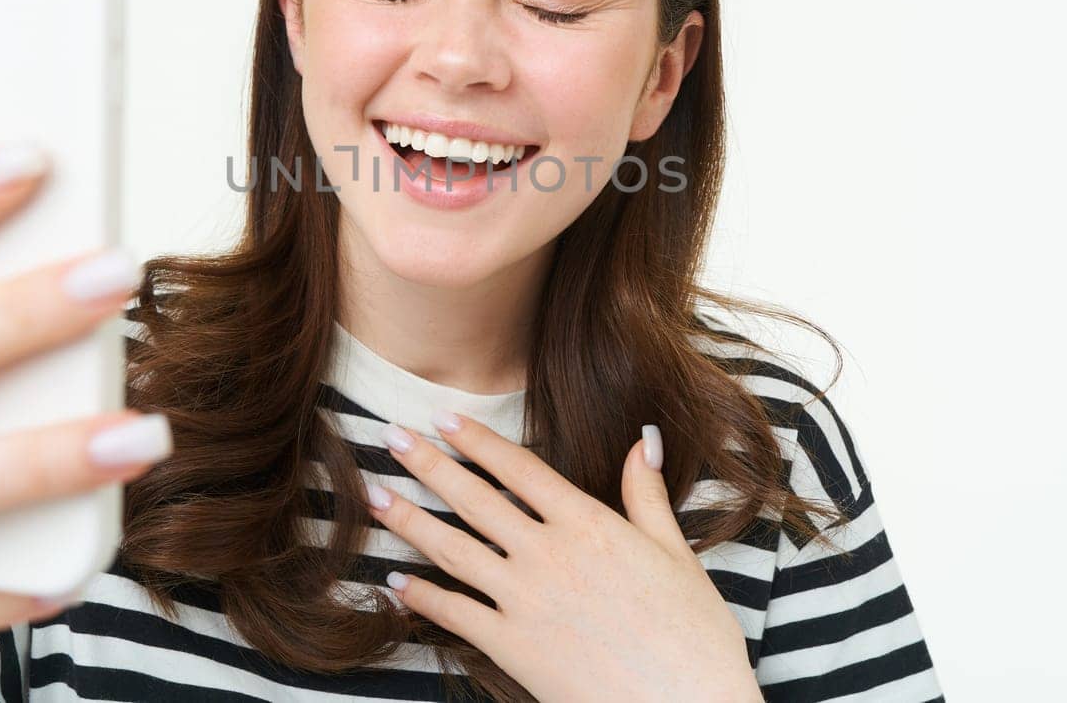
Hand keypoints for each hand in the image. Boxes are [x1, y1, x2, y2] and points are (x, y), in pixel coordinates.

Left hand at [364, 411, 763, 702]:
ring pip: (454, 549)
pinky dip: (421, 597)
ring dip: (409, 519)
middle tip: (390, 436)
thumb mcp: (675, 552)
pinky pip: (455, 614)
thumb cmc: (692, 634)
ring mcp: (526, 601)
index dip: (477, 441)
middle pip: (475, 499)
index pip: (520, 468)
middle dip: (428, 463)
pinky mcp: (513, 648)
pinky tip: (396, 580)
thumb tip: (644, 437)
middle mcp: (550, 554)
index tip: (443, 417)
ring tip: (374, 495)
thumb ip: (647, 493)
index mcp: (590, 523)